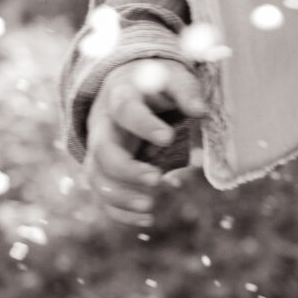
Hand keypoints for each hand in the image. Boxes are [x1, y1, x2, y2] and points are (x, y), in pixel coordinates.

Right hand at [82, 58, 204, 227]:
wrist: (125, 88)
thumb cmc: (154, 85)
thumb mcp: (172, 77)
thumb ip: (186, 91)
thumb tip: (200, 110)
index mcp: (120, 96)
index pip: (126, 110)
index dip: (144, 125)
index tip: (168, 138)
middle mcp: (103, 125)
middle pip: (103, 151)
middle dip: (127, 169)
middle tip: (156, 179)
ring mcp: (99, 150)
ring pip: (97, 177)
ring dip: (121, 196)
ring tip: (150, 207)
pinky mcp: (102, 170)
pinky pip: (102, 194)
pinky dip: (119, 211)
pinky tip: (146, 220)